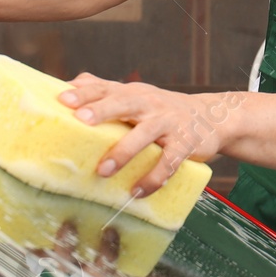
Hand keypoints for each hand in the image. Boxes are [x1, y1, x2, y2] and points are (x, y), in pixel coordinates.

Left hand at [57, 75, 234, 197]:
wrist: (212, 117)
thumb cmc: (162, 109)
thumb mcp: (137, 95)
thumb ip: (106, 89)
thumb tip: (70, 84)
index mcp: (134, 93)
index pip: (107, 88)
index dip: (86, 93)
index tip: (63, 99)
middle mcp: (150, 104)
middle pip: (124, 103)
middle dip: (103, 110)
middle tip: (81, 119)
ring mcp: (169, 123)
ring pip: (145, 135)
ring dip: (124, 152)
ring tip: (103, 171)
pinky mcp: (186, 144)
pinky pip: (168, 162)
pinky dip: (153, 178)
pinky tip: (137, 192)